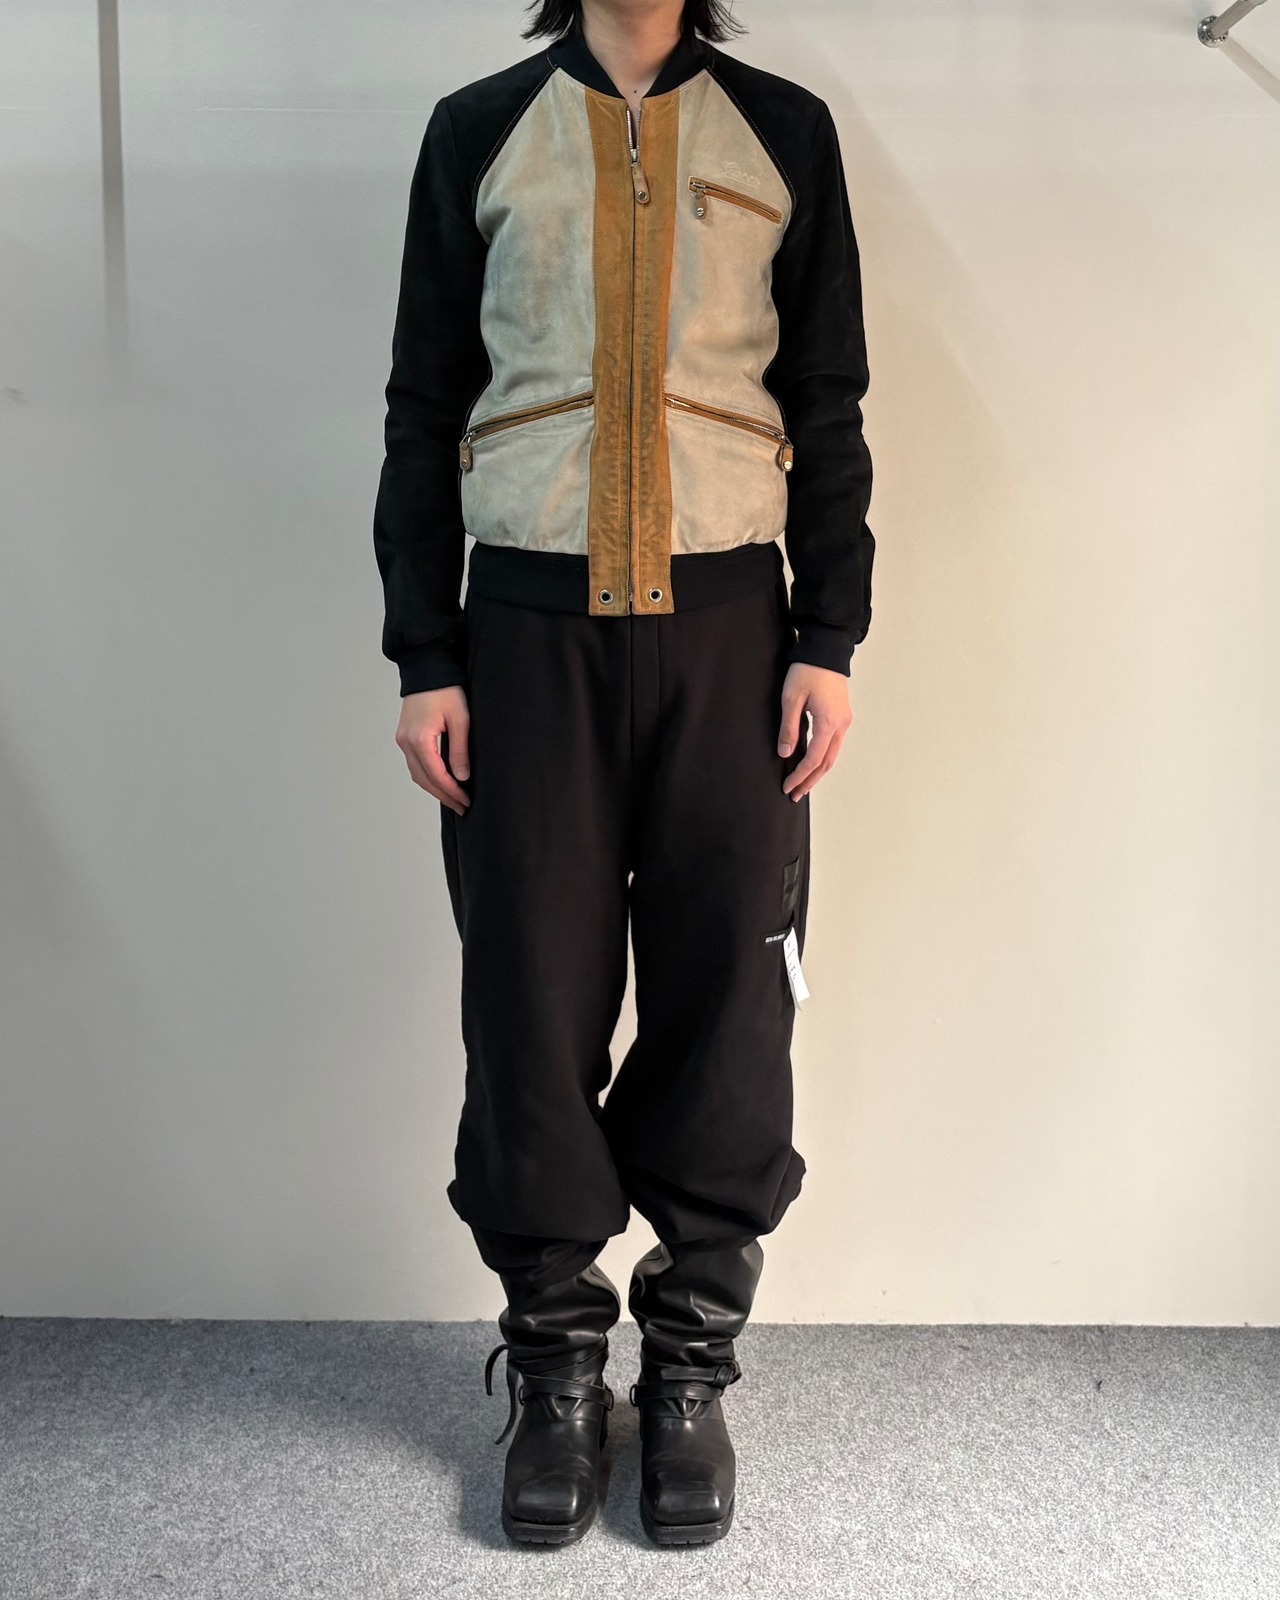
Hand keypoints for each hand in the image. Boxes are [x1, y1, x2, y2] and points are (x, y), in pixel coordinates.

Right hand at [396, 686, 471, 814]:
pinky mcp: (405, 736)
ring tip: (453, 798)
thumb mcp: (460, 719)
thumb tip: (461, 778)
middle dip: (443, 795)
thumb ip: (459, 750)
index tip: (465, 801)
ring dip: (434, 788)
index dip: (451, 791)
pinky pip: (415, 764)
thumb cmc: (446, 690)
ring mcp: (402, 740)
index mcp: (419, 739)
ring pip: (417, 774)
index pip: (435, 775)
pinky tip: (441, 781)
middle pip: (423, 779)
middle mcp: (406, 742)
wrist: (427, 668)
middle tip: (461, 806)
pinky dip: (427, 776)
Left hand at [777, 663, 851, 800]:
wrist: (826, 649)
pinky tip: (813, 764)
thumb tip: (785, 753)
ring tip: (803, 785)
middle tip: (795, 795)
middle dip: (810, 781)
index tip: (787, 787)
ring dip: (817, 772)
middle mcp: (841, 725)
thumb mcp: (791, 699)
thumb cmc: (807, 670)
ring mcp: (844, 721)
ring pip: (832, 756)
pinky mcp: (842, 716)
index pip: (814, 759)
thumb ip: (789, 729)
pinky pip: (834, 745)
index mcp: (828, 723)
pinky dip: (823, 759)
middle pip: (826, 763)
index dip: (800, 776)